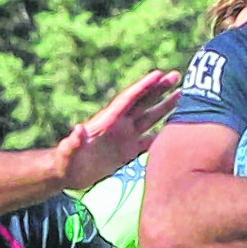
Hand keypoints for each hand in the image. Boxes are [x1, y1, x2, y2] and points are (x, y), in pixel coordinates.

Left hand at [55, 71, 181, 191]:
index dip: (143, 87)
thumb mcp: (68, 152)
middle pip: (143, 103)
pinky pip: (148, 142)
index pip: (129, 99)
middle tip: (176, 75)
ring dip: (165, 107)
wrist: (66, 174)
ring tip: (181, 95)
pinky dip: (162, 135)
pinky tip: (176, 130)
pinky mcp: (127, 153)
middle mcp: (119, 126)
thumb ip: (73, 141)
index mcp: (108, 121)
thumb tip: (78, 129)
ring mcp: (124, 138)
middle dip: (159, 89)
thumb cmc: (65, 161)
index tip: (159, 74)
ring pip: (149, 119)